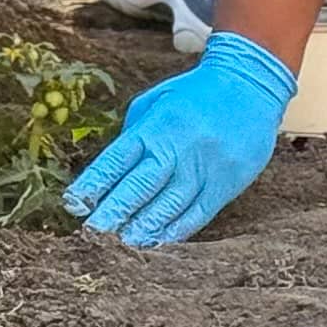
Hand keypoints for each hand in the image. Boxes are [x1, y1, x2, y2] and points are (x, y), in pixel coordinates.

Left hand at [67, 30, 295, 247]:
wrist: (251, 85)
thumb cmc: (195, 95)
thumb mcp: (156, 102)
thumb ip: (134, 135)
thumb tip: (111, 174)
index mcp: (156, 126)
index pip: (117, 159)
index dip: (95, 183)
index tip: (75, 203)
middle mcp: (179, 148)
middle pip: (141, 186)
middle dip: (115, 210)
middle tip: (94, 231)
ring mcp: (205, 167)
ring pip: (169, 204)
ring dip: (144, 226)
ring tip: (124, 241)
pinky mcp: (226, 183)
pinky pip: (198, 213)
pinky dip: (176, 229)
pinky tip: (158, 240)